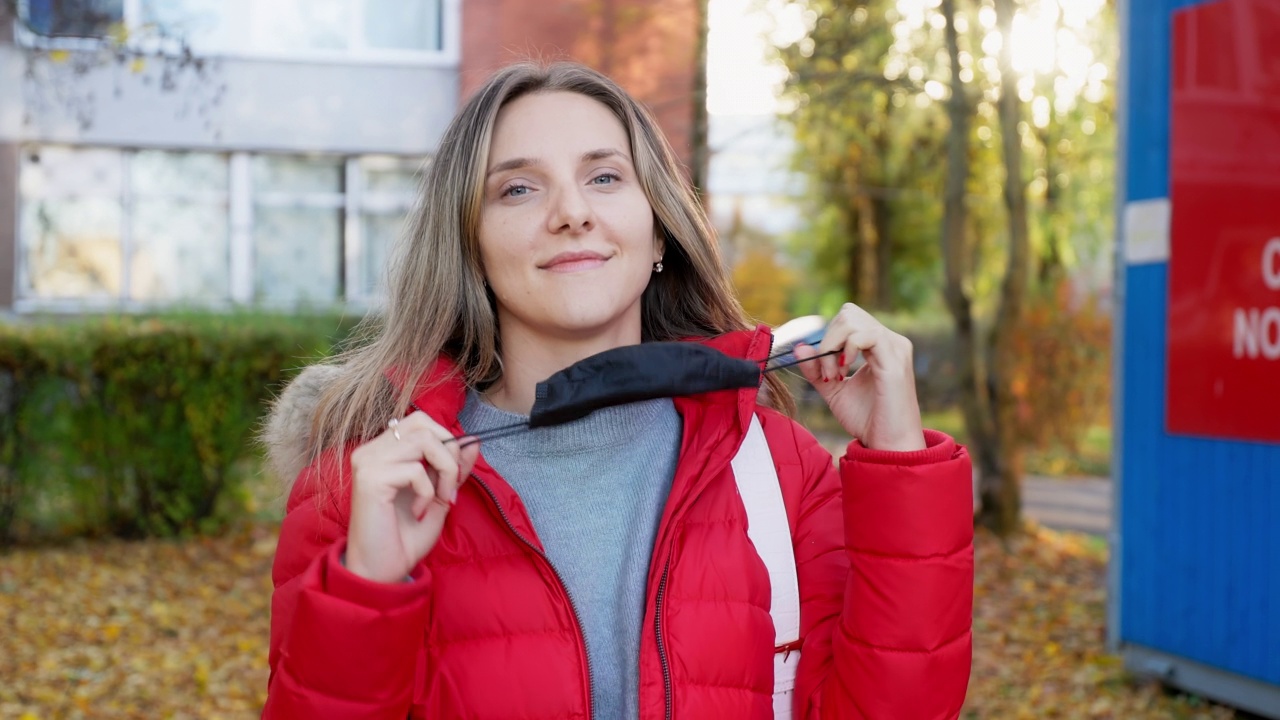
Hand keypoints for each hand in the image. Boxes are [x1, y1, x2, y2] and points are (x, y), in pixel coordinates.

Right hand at [346, 411, 479, 583]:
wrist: (382, 570)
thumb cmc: (405, 537)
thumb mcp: (439, 495)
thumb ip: (453, 467)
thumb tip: (474, 440)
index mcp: (383, 451)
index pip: (420, 421)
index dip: (446, 440)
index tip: (453, 476)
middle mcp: (371, 451)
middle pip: (423, 424)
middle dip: (448, 453)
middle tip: (449, 486)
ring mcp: (367, 462)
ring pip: (423, 440)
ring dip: (443, 470)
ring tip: (439, 498)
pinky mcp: (370, 478)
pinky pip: (415, 470)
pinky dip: (427, 492)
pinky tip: (418, 512)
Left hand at [792, 303, 925, 451]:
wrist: (887, 445)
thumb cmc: (866, 420)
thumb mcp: (833, 390)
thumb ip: (816, 369)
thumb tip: (799, 347)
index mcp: (879, 346)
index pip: (847, 320)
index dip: (827, 339)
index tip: (825, 371)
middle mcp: (890, 341)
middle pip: (848, 314)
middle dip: (827, 341)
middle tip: (829, 374)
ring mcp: (895, 348)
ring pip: (852, 320)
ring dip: (832, 347)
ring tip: (835, 376)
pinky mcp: (895, 359)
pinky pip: (866, 334)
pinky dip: (846, 348)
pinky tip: (844, 370)